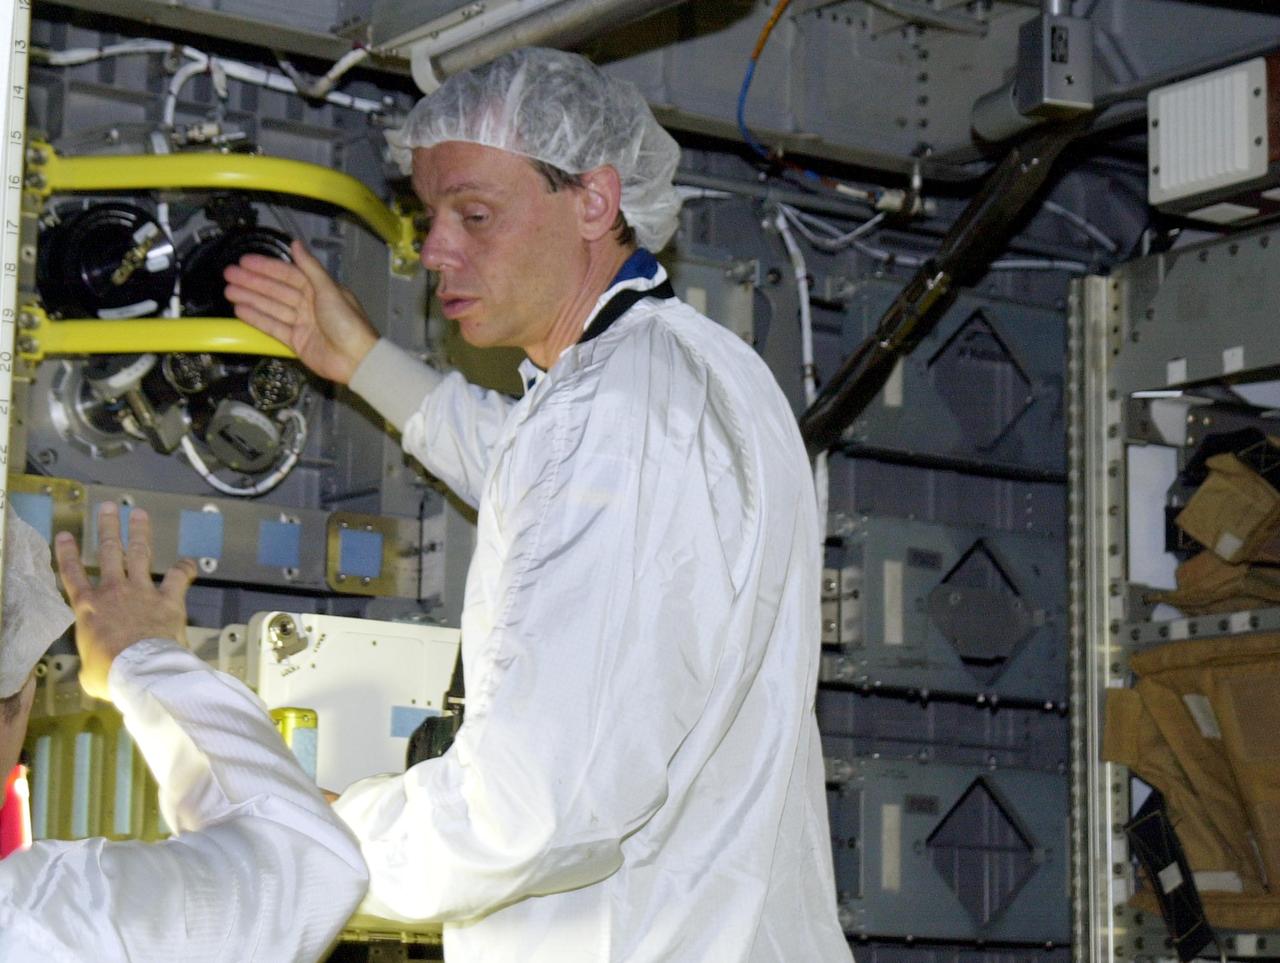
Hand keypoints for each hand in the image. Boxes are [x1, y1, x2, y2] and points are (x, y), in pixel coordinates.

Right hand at [54, 504, 197, 700]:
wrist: (140, 669)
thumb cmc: (110, 673)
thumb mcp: (90, 670)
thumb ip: (94, 660)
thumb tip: (98, 669)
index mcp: (87, 607)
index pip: (72, 574)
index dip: (67, 553)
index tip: (66, 535)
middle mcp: (113, 591)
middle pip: (108, 552)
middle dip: (108, 527)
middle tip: (108, 508)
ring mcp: (142, 591)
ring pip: (139, 553)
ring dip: (140, 532)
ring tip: (139, 514)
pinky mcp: (168, 598)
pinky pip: (178, 578)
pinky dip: (185, 569)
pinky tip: (190, 562)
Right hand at [223, 239, 378, 384]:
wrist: (356, 359)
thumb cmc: (348, 323)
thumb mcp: (330, 290)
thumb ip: (311, 267)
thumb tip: (296, 244)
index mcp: (319, 289)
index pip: (287, 274)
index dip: (265, 267)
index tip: (244, 262)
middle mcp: (309, 304)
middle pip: (275, 290)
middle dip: (252, 282)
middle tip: (229, 274)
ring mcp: (301, 323)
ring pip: (271, 307)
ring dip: (250, 298)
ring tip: (228, 290)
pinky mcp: (296, 341)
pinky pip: (273, 326)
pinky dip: (257, 319)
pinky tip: (240, 310)